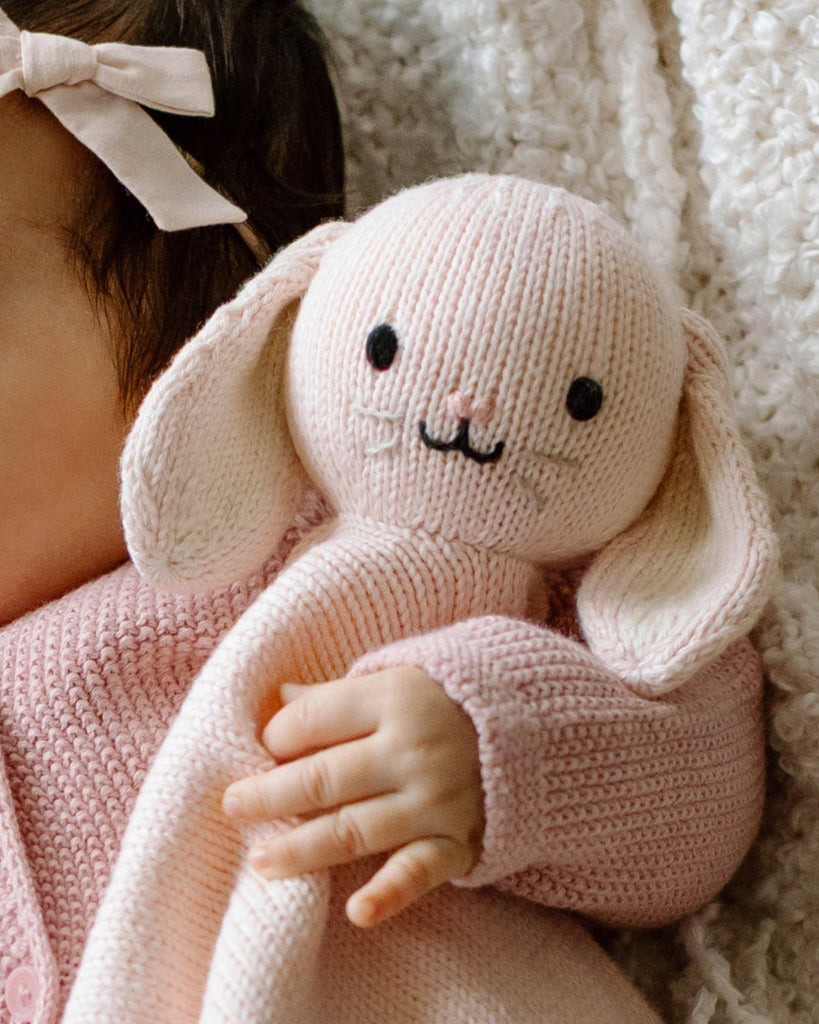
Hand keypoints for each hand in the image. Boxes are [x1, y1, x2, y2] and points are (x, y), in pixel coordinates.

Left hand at [222, 667, 483, 927]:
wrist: (536, 724)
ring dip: (302, 848)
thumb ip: (337, 693)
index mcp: (395, 697)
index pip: (313, 721)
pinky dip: (389, 893)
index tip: (261, 748)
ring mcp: (436, 800)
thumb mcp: (397, 677)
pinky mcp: (458, 841)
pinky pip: (418, 872)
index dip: (276, 736)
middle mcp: (413, 750)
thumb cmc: (449, 697)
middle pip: (322, 778)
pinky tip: (356, 911)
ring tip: (261, 859)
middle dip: (269, 794)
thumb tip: (273, 700)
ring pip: (353, 830)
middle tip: (232, 806)